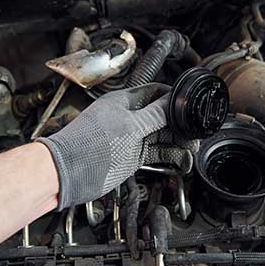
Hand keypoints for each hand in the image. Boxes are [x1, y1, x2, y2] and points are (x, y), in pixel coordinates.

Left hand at [37, 84, 198, 209]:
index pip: (154, 93)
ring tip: (193, 148)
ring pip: (160, 136)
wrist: (69, 172)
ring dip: (177, 142)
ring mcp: (129, 138)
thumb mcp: (130, 127)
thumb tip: (172, 101)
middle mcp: (127, 118)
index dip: (173, 98)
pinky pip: (155, 153)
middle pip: (161, 116)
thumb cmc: (89, 146)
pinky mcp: (130, 157)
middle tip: (195, 133)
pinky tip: (181, 159)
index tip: (189, 105)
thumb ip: (154, 114)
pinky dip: (170, 156)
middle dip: (179, 124)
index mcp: (123, 103)